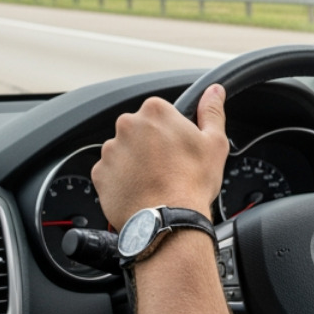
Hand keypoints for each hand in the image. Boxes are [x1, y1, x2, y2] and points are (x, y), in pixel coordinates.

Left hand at [91, 85, 229, 228]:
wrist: (167, 222)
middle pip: (139, 130)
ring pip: (124, 151)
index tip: (177, 147)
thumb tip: (214, 91)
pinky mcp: (99, 173)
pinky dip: (122, 180)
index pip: (159, 112)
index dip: (170, 131)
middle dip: (150, 145)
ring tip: (154, 182)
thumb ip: (212, 111)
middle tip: (167, 167)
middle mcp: (127, 125)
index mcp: (155, 112)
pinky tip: (140, 191)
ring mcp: (110, 150)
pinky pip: (110, 172)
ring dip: (135, 162)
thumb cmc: (192, 183)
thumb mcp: (214, 143)